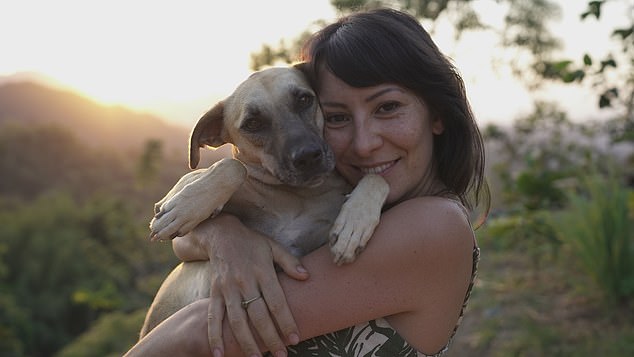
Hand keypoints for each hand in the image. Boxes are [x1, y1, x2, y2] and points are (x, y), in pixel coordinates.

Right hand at [193, 215, 307, 356]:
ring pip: (236, 321)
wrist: (220, 234)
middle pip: (258, 315)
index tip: (295, 338)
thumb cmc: (252, 242)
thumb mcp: (273, 246)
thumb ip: (289, 262)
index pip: (276, 301)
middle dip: (270, 337)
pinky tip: (219, 354)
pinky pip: (213, 318)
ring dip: (246, 342)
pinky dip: (215, 336)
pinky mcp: (214, 293)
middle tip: (281, 355)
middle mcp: (244, 282)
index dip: (285, 321)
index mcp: (262, 271)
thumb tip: (306, 276)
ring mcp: (227, 289)